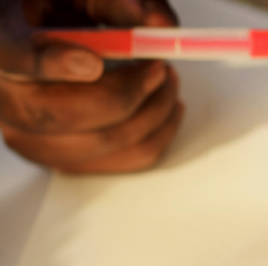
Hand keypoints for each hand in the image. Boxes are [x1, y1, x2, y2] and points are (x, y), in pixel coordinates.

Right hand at [0, 0, 182, 171]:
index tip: (91, 62)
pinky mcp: (57, 155)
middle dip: (124, 93)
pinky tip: (163, 108)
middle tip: (158, 67)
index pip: (6, 57)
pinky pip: (115, 161)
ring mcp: (26, 133)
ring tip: (165, 81)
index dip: (46, 63)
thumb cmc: (56, 16)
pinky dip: (154, 135)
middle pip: (57, 115)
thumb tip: (157, 22)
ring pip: (94, 143)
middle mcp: (2, 95)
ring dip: (148, 114)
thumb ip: (114, 3)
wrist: (43, 40)